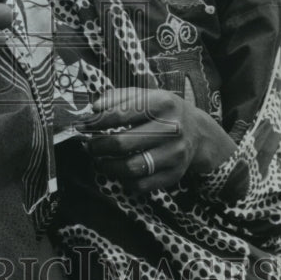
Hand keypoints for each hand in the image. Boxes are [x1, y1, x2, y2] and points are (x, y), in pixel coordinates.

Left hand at [81, 88, 236, 192]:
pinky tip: (119, 172)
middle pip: (123, 142)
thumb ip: (117, 97)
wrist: (198, 132)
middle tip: (88, 146)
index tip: (82, 126)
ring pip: (132, 167)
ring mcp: (175, 153)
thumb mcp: (145, 95)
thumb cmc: (162, 111)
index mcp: (162, 103)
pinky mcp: (175, 174)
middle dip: (98, 146)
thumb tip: (94, 108)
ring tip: (100, 161)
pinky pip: (142, 184)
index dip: (96, 121)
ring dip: (108, 166)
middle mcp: (172, 128)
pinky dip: (125, 181)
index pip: (121, 113)